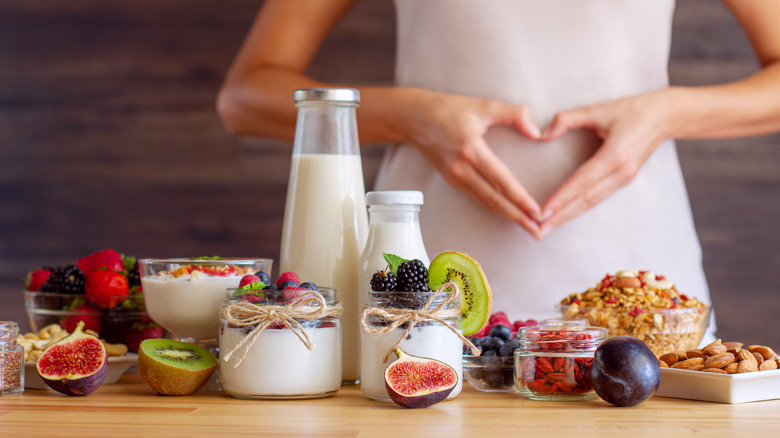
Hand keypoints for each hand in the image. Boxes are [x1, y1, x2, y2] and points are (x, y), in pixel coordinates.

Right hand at [401, 89, 543, 237]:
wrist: (413, 118)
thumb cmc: (448, 109)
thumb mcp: (483, 105)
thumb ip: (514, 114)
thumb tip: (537, 133)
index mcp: (471, 150)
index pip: (501, 180)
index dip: (521, 199)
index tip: (537, 212)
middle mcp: (461, 168)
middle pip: (494, 199)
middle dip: (518, 216)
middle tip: (538, 231)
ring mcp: (454, 176)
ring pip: (485, 202)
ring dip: (507, 216)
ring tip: (527, 227)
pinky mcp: (450, 179)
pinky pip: (476, 197)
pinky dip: (493, 208)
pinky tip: (506, 213)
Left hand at [537, 92, 670, 236]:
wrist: (665, 116)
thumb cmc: (632, 110)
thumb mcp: (598, 108)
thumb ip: (568, 119)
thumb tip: (543, 135)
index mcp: (614, 156)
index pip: (581, 182)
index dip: (561, 198)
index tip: (542, 211)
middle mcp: (620, 172)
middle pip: (585, 200)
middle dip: (560, 217)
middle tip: (538, 231)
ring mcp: (624, 179)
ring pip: (591, 203)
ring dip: (568, 217)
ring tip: (547, 229)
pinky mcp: (624, 180)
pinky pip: (598, 198)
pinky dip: (580, 209)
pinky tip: (566, 216)